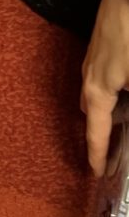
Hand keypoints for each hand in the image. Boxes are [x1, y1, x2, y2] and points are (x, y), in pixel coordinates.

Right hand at [82, 0, 128, 175]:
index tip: (98, 172)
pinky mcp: (107, 43)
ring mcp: (97, 58)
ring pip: (104, 94)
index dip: (98, 155)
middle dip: (107, 132)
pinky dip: (120, 89)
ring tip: (128, 115)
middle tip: (118, 148)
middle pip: (97, 114)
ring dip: (116, 108)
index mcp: (99, 90)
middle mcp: (91, 77)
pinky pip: (109, 77)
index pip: (97, 133)